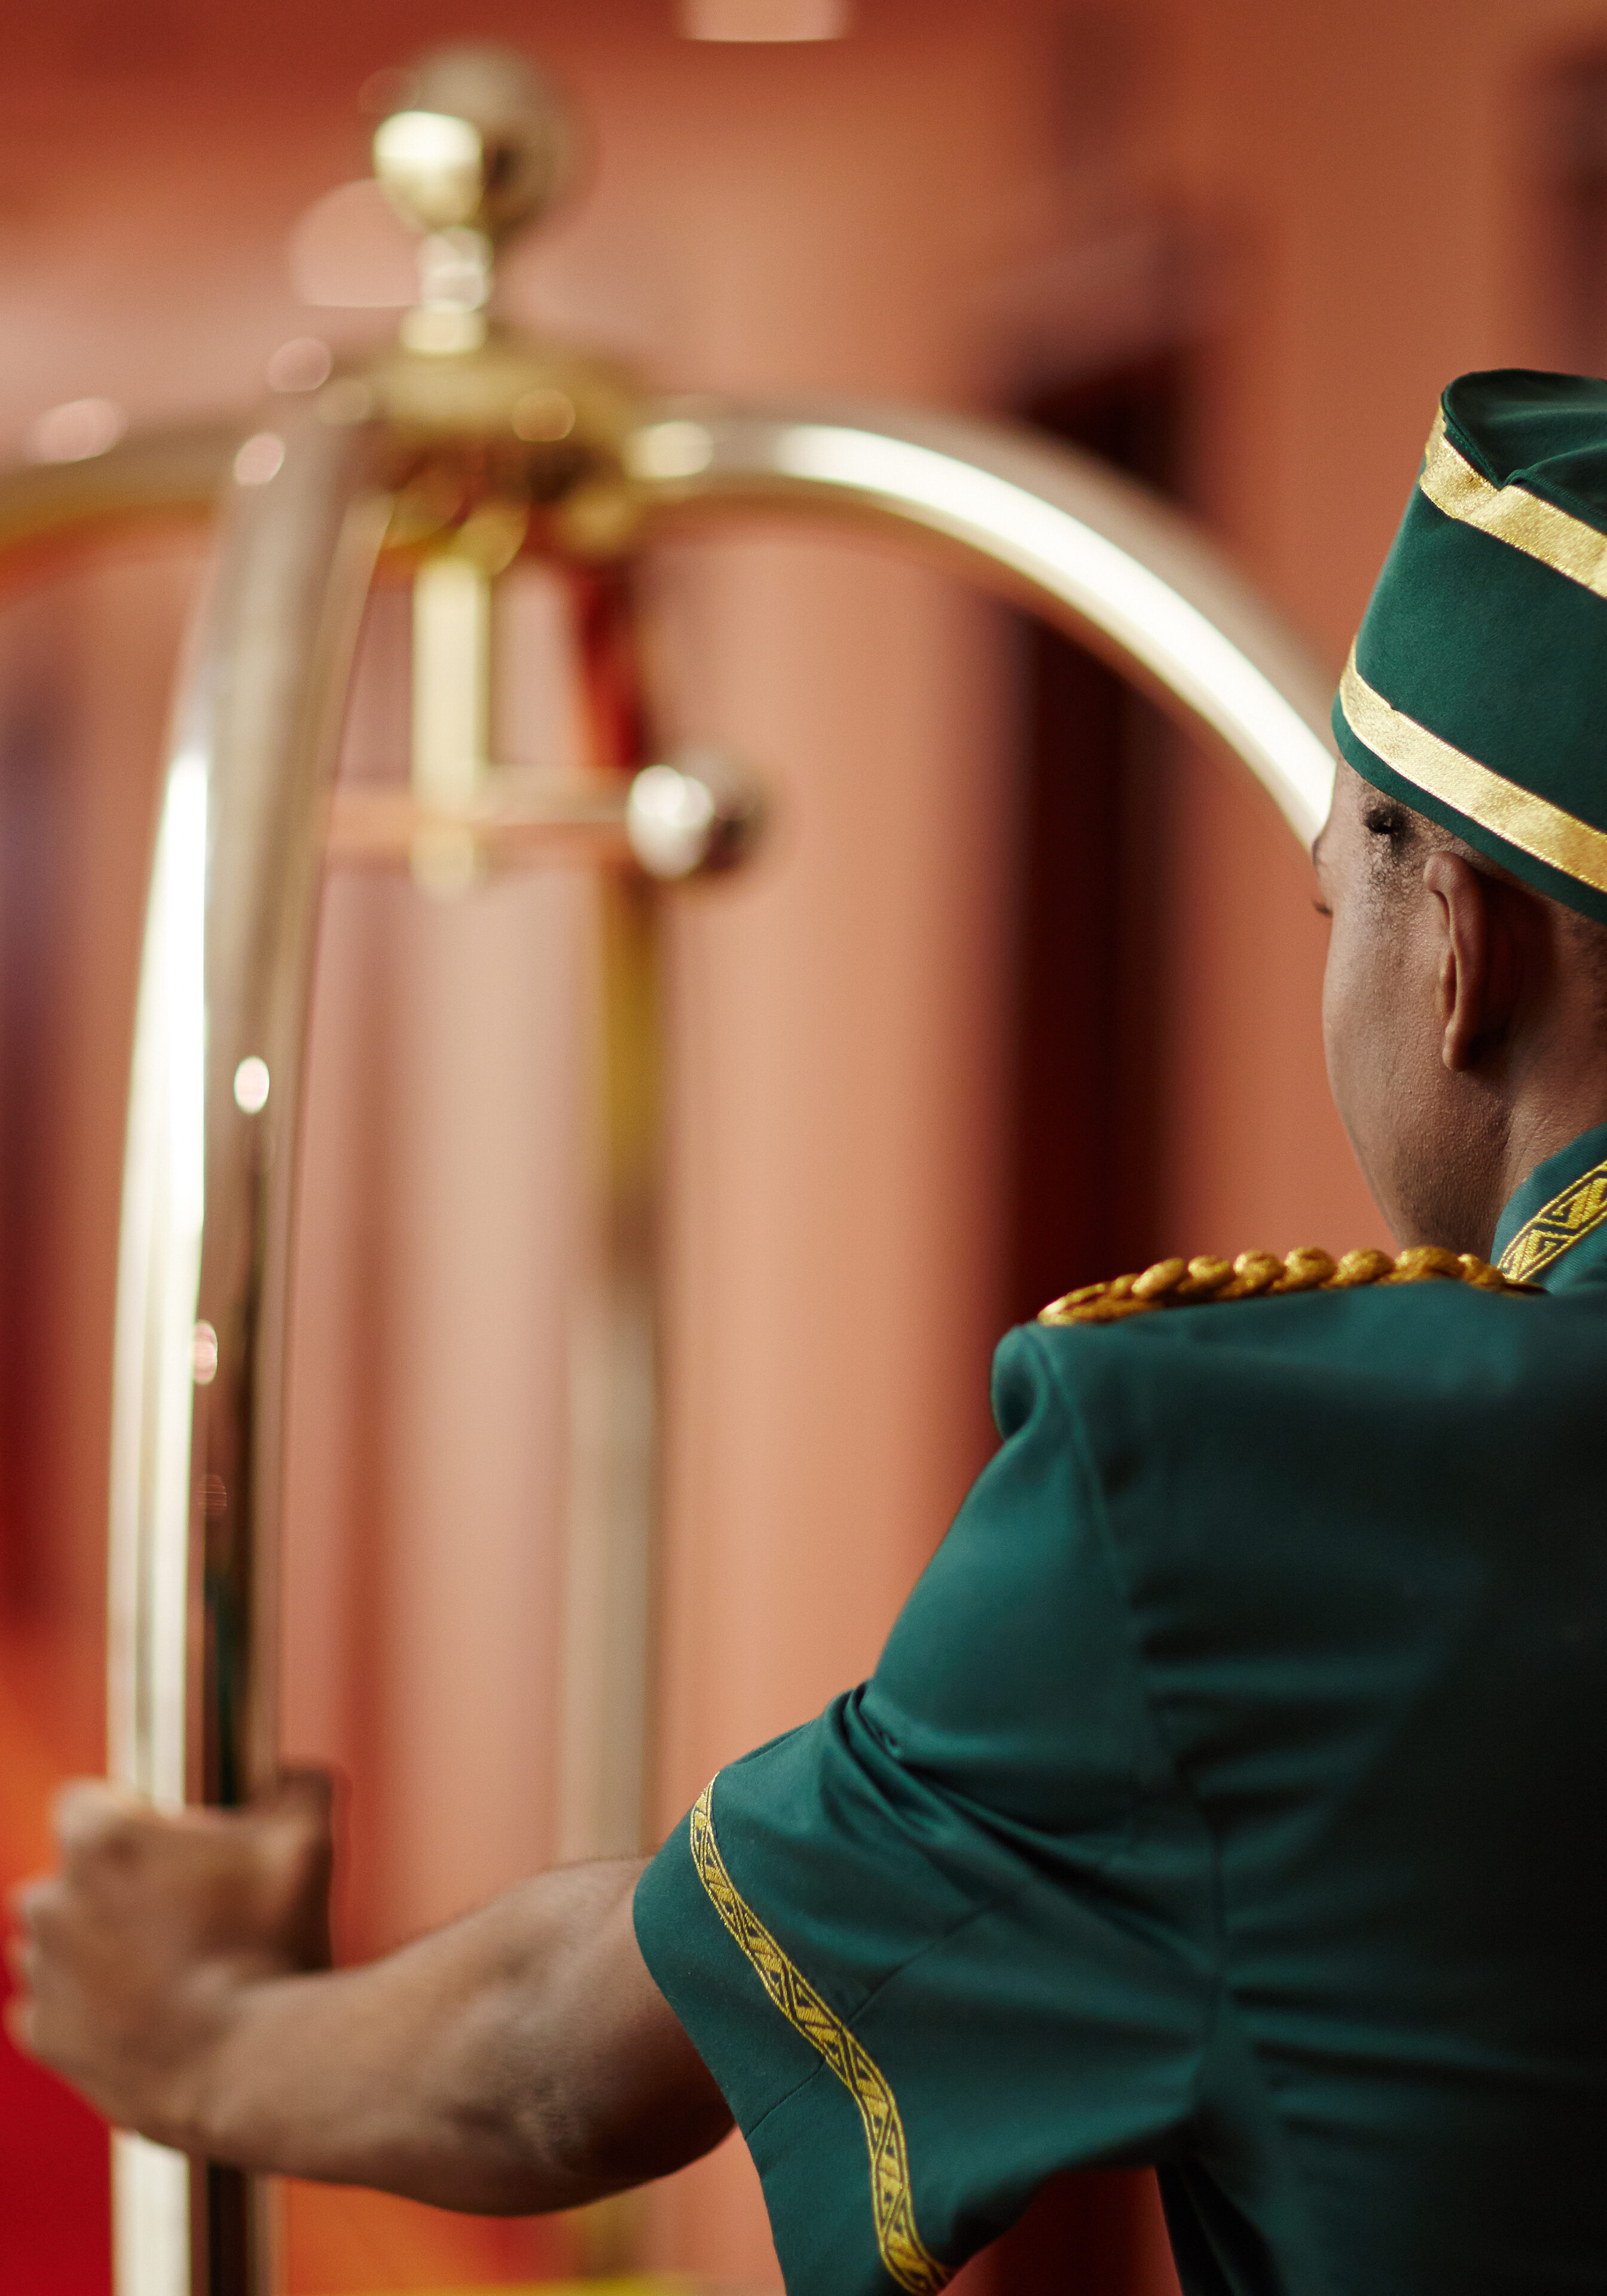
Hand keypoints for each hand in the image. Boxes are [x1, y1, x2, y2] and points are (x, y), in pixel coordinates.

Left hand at [8, 1771, 332, 2146]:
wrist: (253, 2071)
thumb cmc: (276, 1947)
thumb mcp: (309, 1840)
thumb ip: (296, 1784)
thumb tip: (291, 1776)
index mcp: (100, 1840)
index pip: (83, 1801)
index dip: (129, 1816)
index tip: (171, 1843)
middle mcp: (51, 1901)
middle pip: (70, 1872)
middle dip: (114, 1884)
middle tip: (182, 1909)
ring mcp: (42, 1974)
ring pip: (58, 1938)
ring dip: (99, 1943)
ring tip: (171, 1966)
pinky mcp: (45, 2037)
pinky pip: (54, 2005)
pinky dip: (90, 2006)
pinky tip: (148, 2011)